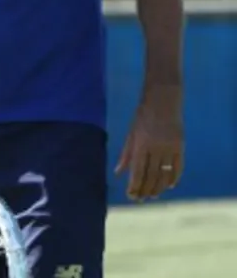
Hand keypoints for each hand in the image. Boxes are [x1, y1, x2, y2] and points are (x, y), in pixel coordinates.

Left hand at [115, 85, 183, 201]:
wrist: (163, 100)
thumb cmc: (142, 116)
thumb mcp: (131, 133)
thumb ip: (126, 154)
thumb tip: (118, 173)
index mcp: (140, 145)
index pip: (137, 171)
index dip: (134, 186)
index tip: (130, 195)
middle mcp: (155, 149)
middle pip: (151, 175)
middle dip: (145, 189)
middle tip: (141, 199)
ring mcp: (170, 148)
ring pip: (164, 174)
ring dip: (158, 187)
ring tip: (153, 196)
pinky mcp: (181, 147)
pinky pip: (178, 167)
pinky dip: (175, 178)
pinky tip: (170, 186)